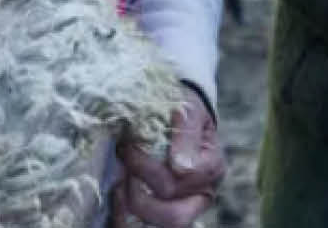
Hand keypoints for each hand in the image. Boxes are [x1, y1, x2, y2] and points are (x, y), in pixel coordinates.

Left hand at [110, 87, 223, 227]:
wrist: (175, 117)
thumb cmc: (180, 111)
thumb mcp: (186, 110)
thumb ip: (186, 134)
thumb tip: (180, 167)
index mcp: (211, 169)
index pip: (178, 182)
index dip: (146, 167)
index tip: (127, 146)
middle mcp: (201, 195)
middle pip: (174, 217)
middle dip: (140, 197)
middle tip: (122, 171)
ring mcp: (183, 208)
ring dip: (130, 210)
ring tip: (117, 186)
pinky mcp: (162, 214)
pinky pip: (143, 226)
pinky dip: (125, 217)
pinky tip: (116, 197)